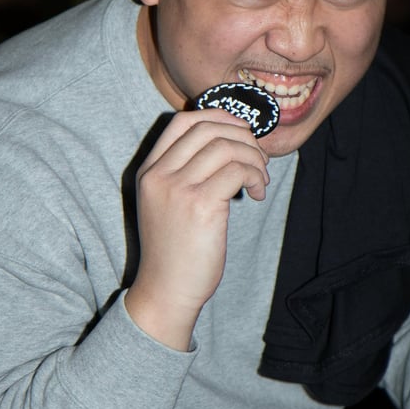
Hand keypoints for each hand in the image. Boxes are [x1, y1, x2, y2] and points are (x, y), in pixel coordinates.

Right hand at [124, 109, 269, 350]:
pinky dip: (255, 177)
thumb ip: (186, 173)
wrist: (166, 291)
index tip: (241, 132)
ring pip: (227, 147)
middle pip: (209, 129)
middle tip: (259, 159)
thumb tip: (233, 143)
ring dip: (254, 159)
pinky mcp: (200, 205)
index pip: (183, 122)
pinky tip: (257, 195)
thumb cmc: (175, 250)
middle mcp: (159, 175)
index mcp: (149, 171)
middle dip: (243, 137)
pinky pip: (237, 171)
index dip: (219, 117)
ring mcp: (178, 189)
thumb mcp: (167, 203)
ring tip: (260, 181)